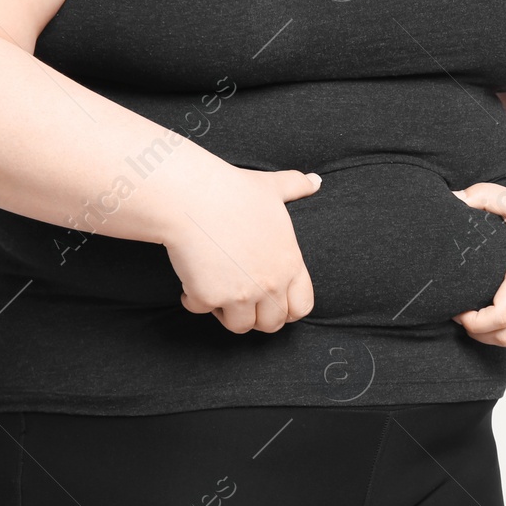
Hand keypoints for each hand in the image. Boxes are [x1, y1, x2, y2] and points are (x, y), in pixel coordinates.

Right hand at [162, 166, 320, 333]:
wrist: (195, 196)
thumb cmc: (233, 190)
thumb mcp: (273, 187)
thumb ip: (297, 187)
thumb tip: (316, 180)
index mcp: (290, 263)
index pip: (302, 307)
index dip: (286, 309)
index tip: (269, 302)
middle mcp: (271, 284)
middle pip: (272, 324)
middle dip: (256, 316)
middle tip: (238, 298)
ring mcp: (241, 294)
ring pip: (239, 325)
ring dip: (226, 312)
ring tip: (216, 290)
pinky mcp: (209, 297)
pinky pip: (201, 310)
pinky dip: (193, 299)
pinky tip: (190, 280)